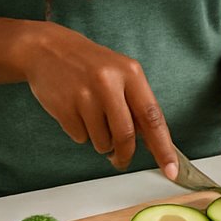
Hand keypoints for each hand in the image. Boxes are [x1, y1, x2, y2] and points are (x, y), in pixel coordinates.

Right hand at [21, 23, 174, 173]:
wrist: (49, 50)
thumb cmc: (92, 65)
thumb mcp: (121, 73)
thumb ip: (136, 102)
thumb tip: (151, 140)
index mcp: (131, 73)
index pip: (153, 117)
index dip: (163, 147)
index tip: (171, 170)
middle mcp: (109, 82)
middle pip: (126, 135)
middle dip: (125, 154)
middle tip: (121, 160)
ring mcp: (85, 95)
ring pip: (102, 141)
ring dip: (101, 142)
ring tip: (93, 119)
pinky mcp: (64, 107)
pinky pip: (80, 137)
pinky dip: (82, 134)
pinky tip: (76, 113)